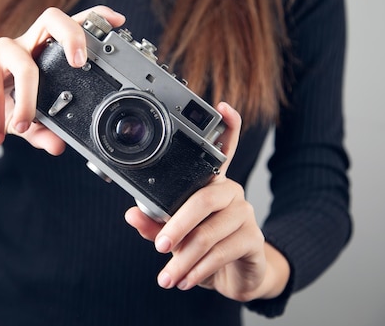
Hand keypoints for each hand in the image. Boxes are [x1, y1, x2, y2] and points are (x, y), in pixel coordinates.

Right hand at [0, 6, 124, 154]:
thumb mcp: (20, 122)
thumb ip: (41, 131)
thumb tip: (59, 146)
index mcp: (39, 54)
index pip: (67, 27)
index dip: (93, 18)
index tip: (118, 20)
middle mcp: (22, 46)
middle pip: (51, 18)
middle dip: (72, 35)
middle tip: (81, 64)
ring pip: (25, 63)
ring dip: (29, 101)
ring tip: (24, 127)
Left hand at [124, 102, 289, 301]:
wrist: (235, 276)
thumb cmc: (204, 246)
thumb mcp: (175, 235)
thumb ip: (154, 224)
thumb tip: (131, 214)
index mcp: (211, 183)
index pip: (223, 150)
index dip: (227, 127)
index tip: (224, 106)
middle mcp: (230, 192)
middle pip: (205, 198)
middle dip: (178, 225)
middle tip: (159, 246)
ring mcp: (245, 214)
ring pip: (210, 232)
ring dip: (184, 258)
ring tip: (167, 275)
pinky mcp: (253, 239)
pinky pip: (223, 252)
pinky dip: (200, 269)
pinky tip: (187, 279)